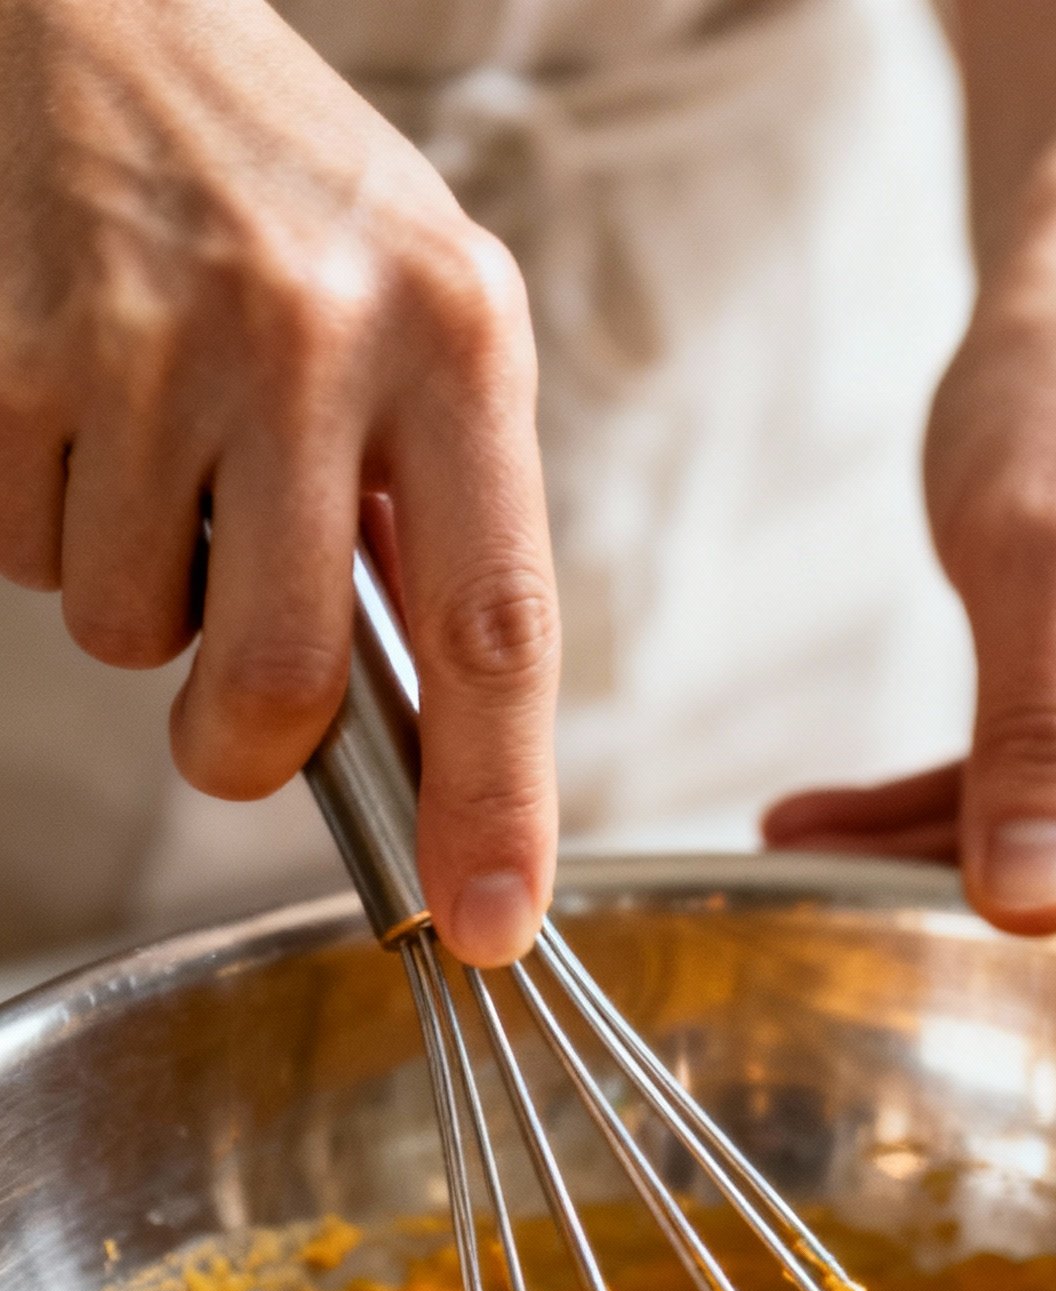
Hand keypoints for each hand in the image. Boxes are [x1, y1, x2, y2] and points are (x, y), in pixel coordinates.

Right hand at [0, 0, 557, 962]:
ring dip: (136, 591)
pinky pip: (21, 557)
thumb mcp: (427, 324)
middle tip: (232, 710)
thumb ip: (442, 521)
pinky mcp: (15, 358)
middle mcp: (317, 338)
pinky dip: (44, 522)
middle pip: (279, 680)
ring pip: (125, 630)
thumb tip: (428, 749)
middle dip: (242, 746)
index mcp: (459, 340)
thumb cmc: (289, 203)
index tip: (487, 923)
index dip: (495, 802)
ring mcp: (154, 343)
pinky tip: (84, 411)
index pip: (496, 626)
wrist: (106, 17)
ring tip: (160, 448)